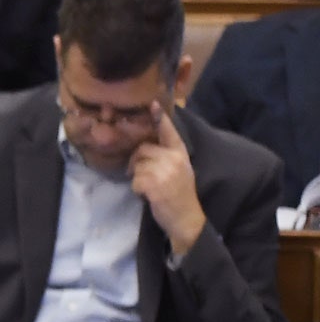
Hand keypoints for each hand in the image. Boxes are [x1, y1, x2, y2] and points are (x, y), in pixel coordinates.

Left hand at [126, 109, 206, 254]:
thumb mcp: (178, 170)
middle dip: (137, 161)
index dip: (160, 118)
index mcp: (181, 153)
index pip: (169, 132)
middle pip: (142, 149)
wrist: (186, 218)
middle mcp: (174, 158)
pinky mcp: (154, 184)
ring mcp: (165, 171)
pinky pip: (134, 181)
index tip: (152, 103)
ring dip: (137, 177)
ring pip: (137, 165)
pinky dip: (136, 189)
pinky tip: (148, 195)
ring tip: (150, 187)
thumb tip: (144, 147)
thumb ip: (166, 156)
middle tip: (142, 174)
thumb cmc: (179, 193)